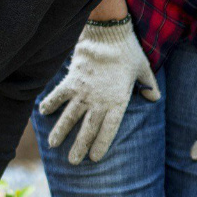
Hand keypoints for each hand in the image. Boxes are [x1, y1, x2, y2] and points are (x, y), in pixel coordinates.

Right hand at [39, 20, 159, 163]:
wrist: (108, 34)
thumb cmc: (128, 52)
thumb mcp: (144, 69)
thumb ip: (149, 85)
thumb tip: (154, 97)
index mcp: (118, 101)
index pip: (109, 129)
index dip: (101, 144)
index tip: (93, 158)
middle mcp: (99, 101)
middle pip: (87, 128)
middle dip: (79, 146)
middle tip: (73, 162)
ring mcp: (83, 91)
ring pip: (69, 116)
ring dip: (60, 131)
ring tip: (52, 144)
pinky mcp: (71, 80)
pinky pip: (58, 95)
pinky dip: (50, 103)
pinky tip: (42, 113)